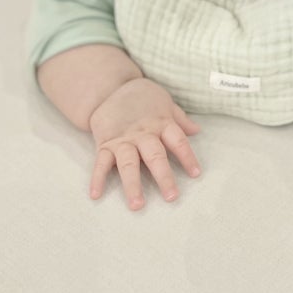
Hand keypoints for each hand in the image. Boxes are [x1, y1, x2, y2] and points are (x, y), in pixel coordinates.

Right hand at [88, 77, 200, 209]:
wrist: (109, 87)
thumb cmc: (143, 97)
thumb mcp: (164, 102)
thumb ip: (180, 119)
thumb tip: (197, 131)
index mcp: (160, 122)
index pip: (178, 140)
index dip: (187, 156)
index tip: (195, 174)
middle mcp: (143, 133)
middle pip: (154, 156)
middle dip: (163, 176)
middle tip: (171, 197)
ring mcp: (122, 139)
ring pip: (128, 163)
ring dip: (132, 184)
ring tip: (136, 205)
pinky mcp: (104, 143)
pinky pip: (100, 162)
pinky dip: (97, 178)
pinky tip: (96, 194)